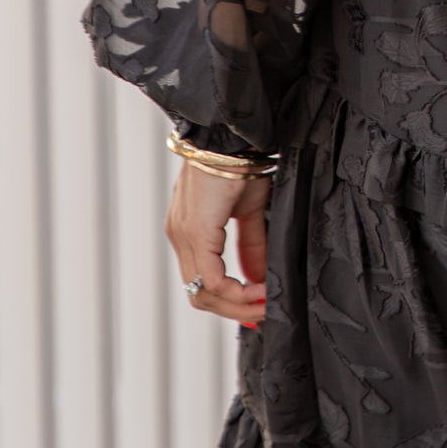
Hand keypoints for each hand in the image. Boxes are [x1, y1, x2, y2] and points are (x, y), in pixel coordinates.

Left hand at [165, 162, 270, 324]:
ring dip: (237, 305)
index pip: (202, 283)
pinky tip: (260, 289)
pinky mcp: (196, 232)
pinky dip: (238, 292)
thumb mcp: (249, 209)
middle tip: (265, 312)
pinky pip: (212, 279)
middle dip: (236, 310)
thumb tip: (260, 278)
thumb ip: (252, 245)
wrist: (231, 135)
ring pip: (202, 293)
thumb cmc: (240, 162)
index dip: (231, 302)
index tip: (260, 306)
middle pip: (199, 296)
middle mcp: (179, 238)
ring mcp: (183, 236)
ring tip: (266, 301)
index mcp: (189, 232)